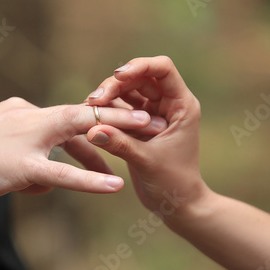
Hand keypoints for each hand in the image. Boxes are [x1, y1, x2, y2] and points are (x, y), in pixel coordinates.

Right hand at [0, 97, 164, 203]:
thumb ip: (26, 159)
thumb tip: (43, 180)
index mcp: (23, 112)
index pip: (69, 114)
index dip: (99, 116)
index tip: (122, 121)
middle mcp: (28, 117)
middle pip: (82, 114)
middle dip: (118, 116)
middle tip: (148, 121)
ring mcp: (25, 139)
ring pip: (76, 135)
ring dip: (112, 140)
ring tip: (143, 143)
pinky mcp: (17, 165)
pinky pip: (60, 173)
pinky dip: (89, 179)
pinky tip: (113, 185)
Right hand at [86, 56, 209, 217]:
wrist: (176, 204)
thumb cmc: (173, 183)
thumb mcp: (147, 162)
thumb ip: (121, 144)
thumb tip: (92, 130)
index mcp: (181, 105)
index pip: (163, 69)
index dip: (140, 65)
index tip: (117, 76)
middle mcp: (167, 104)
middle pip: (139, 78)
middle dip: (115, 85)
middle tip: (93, 100)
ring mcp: (152, 113)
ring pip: (127, 92)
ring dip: (107, 96)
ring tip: (88, 107)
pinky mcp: (138, 125)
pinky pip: (120, 109)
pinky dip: (106, 111)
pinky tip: (90, 116)